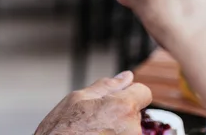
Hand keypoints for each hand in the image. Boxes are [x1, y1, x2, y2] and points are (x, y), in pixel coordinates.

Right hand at [34, 71, 151, 134]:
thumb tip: (125, 76)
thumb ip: (106, 85)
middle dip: (118, 111)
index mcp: (122, 107)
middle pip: (134, 111)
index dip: (129, 92)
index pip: (144, 92)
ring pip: (129, 128)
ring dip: (115, 127)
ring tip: (93, 131)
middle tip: (94, 118)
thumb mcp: (77, 98)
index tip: (116, 99)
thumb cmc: (62, 129)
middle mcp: (132, 128)